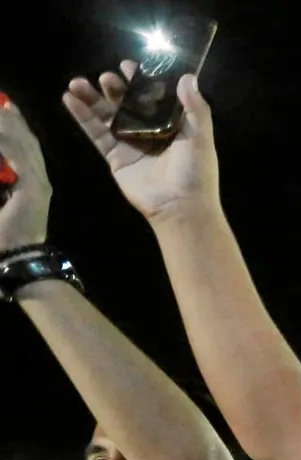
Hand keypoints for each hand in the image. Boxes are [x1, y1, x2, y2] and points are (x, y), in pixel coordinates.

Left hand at [0, 94, 51, 249]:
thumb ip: (0, 182)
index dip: (14, 125)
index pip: (23, 147)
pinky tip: (0, 128)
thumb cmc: (1, 237)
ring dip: (8, 126)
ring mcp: (39, 184)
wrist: (15, 259)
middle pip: (26, 141)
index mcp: (29, 184)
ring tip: (0, 109)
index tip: (5, 108)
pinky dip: (6, 142)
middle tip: (2, 102)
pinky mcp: (35, 189)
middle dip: (11, 120)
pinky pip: (20, 158)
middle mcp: (38, 180)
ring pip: (24, 145)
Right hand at [63, 64, 217, 221]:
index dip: (141, 81)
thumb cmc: (195, 171)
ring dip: (92, 99)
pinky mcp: (116, 157)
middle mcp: (151, 132)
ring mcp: (131, 144)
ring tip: (77, 82)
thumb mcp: (200, 136)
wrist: (180, 207)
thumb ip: (195, 107)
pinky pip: (97, 134)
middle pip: (128, 104)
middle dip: (115, 89)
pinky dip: (82, 117)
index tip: (128, 66)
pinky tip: (70, 100)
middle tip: (106, 77)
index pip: (154, 97)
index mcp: (173, 125)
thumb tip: (187, 76)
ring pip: (108, 116)